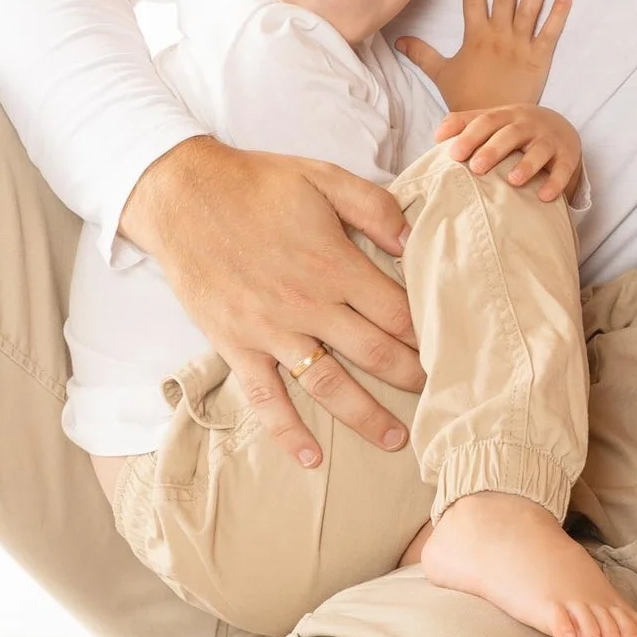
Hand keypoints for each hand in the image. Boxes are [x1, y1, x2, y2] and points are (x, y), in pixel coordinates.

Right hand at [120, 136, 422, 467]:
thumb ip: (374, 208)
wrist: (183, 196)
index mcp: (335, 265)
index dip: (428, 332)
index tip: (453, 347)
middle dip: (413, 377)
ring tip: (397, 439)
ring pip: (329, 385)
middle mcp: (308, 305)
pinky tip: (311, 459)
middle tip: (443, 398)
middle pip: (374, 353)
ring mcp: (270, 331)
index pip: (397, 312)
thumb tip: (413, 241)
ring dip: (366, 415)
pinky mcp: (235, 346)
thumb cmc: (259, 184)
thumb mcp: (324, 178)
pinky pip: (265, 398)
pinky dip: (286, 432)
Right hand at [396, 0, 570, 112]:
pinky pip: (550, 33)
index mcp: (474, 36)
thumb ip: (422, 54)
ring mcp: (519, 47)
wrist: (490, 124)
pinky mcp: (539, 60)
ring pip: (530, 9)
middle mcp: (498, 36)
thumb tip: (399, 40)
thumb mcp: (441, 74)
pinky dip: (559, 15)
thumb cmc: (466, 98)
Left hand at [433, 103, 582, 201]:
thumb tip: (437, 136)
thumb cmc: (516, 130)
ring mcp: (549, 140)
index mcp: (507, 115)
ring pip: (539, 150)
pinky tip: (544, 196)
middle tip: (476, 168)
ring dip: (526, 165)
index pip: (486, 121)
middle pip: (511, 133)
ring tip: (512, 180)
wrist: (560, 128)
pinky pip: (564, 169)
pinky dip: (556, 182)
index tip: (453, 154)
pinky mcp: (568, 157)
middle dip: (493, 150)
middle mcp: (529, 124)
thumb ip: (465, 123)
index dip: (470, 136)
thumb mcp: (494, 121)